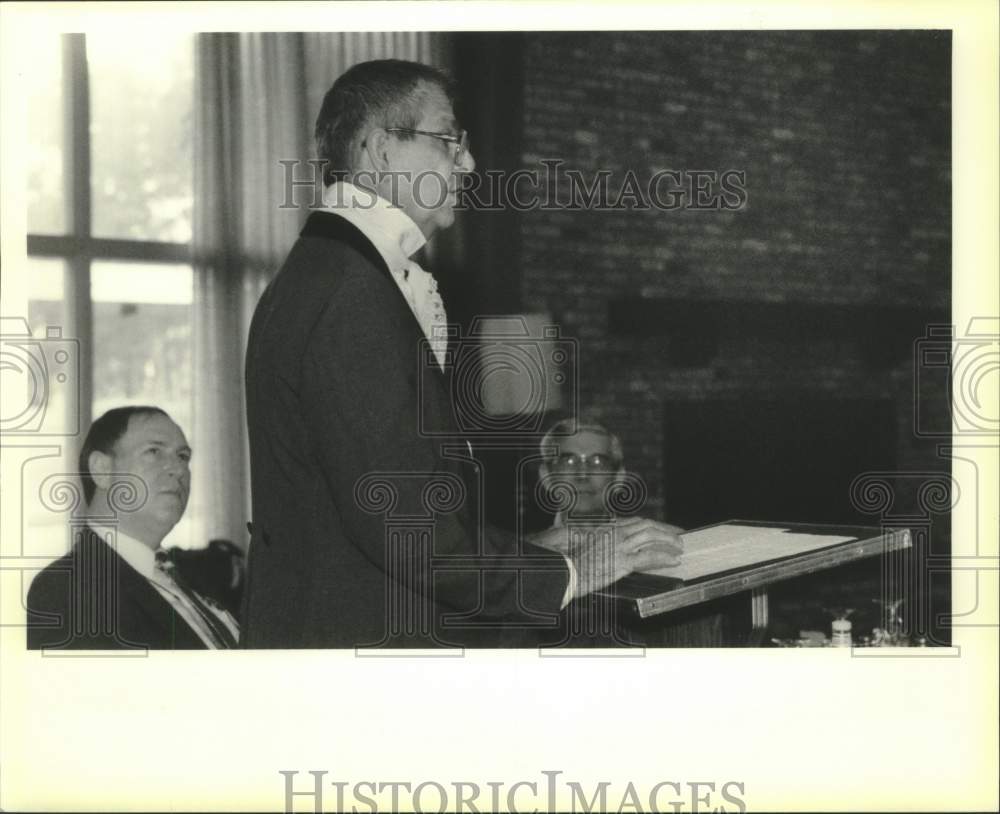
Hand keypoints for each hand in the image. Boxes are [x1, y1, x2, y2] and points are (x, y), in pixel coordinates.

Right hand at [531, 516, 683, 598]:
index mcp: (606, 527)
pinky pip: (649, 556)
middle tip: (678, 534)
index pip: (635, 522)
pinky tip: (673, 560)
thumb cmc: (566, 558)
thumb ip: (587, 534)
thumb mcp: (575, 539)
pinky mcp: (623, 561)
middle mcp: (615, 532)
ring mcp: (620, 545)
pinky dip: (664, 557)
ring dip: (668, 540)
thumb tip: (587, 532)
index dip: (651, 524)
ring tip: (679, 546)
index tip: (661, 528)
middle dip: (665, 529)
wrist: (564, 570)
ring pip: (651, 536)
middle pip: (647, 525)